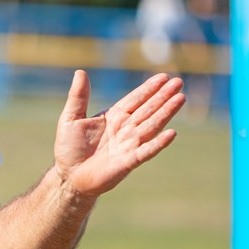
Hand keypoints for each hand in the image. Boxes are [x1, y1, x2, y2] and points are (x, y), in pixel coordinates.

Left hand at [53, 70, 184, 197]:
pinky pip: (147, 151)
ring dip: (166, 113)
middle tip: (178, 82)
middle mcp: (125, 129)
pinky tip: (171, 133)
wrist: (69, 176)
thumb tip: (80, 72)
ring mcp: (129, 145)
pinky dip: (159, 143)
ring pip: (152, 125)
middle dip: (163, 96)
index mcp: (114, 117)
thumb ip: (78, 97)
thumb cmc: (69, 148)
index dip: (149, 89)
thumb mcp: (70, 118)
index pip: (135, 99)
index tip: (163, 77)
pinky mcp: (129, 161)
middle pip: (148, 109)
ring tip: (180, 98)